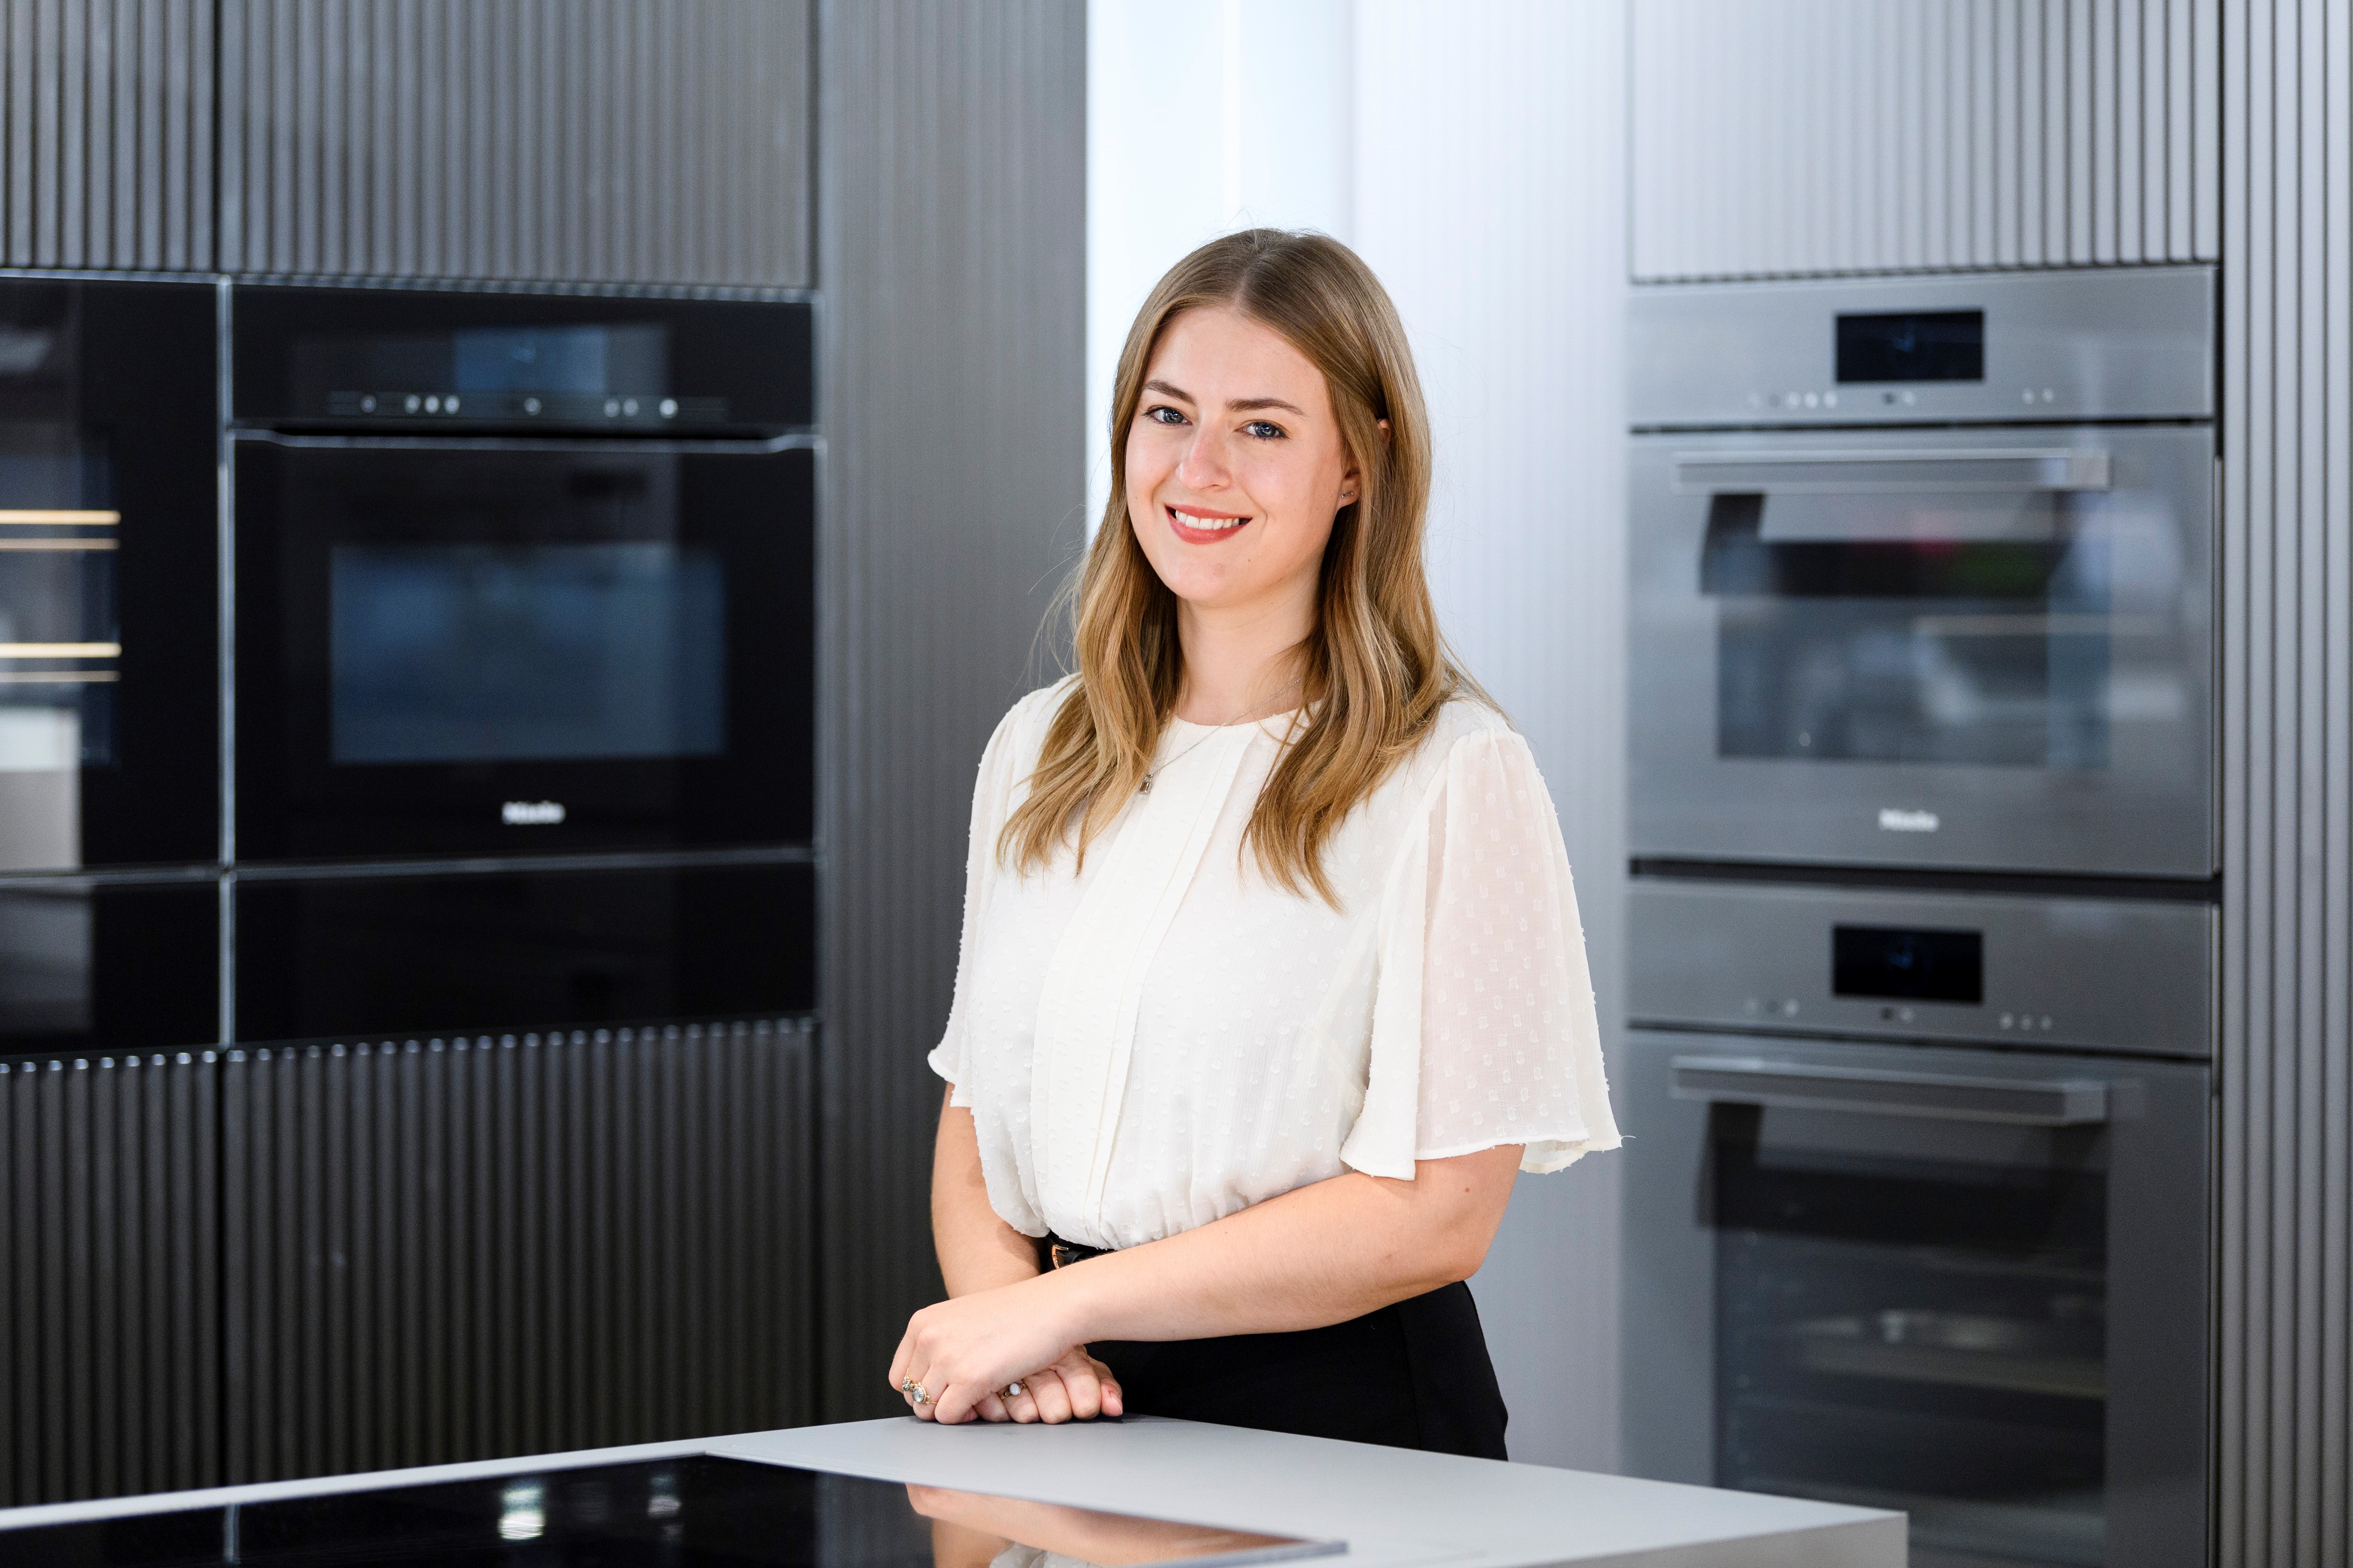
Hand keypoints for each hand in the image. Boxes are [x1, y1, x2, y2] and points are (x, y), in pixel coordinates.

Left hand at [889, 1281, 1120, 1424]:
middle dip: (935, 1403)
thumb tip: (924, 1383)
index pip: (900, 1375)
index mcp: (923, 1322)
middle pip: (911, 1395)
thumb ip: (940, 1343)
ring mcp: (946, 1358)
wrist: (1053, 1307)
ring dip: (951, 1411)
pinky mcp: (967, 1379)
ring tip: (977, 1399)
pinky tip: (986, 1401)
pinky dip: (965, 1417)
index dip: (921, 1390)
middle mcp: (928, 1338)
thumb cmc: (1018, 1314)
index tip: (944, 1391)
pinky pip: (949, 1416)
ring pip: (927, 1409)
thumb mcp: (964, 1319)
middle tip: (963, 1398)